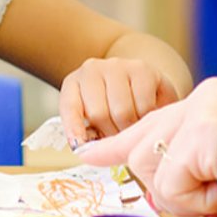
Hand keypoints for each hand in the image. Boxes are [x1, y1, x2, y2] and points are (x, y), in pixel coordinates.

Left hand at [60, 57, 182, 142]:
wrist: (145, 87)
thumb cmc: (115, 108)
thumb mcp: (94, 120)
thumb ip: (88, 134)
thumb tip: (85, 150)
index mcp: (74, 83)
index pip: (69, 107)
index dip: (74, 129)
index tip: (80, 147)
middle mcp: (92, 70)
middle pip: (99, 114)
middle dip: (111, 135)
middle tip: (119, 141)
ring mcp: (118, 66)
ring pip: (123, 112)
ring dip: (130, 129)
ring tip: (132, 128)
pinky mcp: (142, 69)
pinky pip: (144, 105)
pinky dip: (146, 118)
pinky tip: (145, 116)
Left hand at [77, 76, 216, 216]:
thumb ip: (199, 157)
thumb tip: (161, 188)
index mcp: (216, 100)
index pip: (155, 120)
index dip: (118, 144)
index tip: (88, 155)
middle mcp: (206, 97)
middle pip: (144, 151)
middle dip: (166, 186)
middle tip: (210, 195)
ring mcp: (204, 111)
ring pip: (153, 169)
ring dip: (188, 195)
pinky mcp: (203, 133)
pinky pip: (174, 184)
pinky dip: (199, 199)